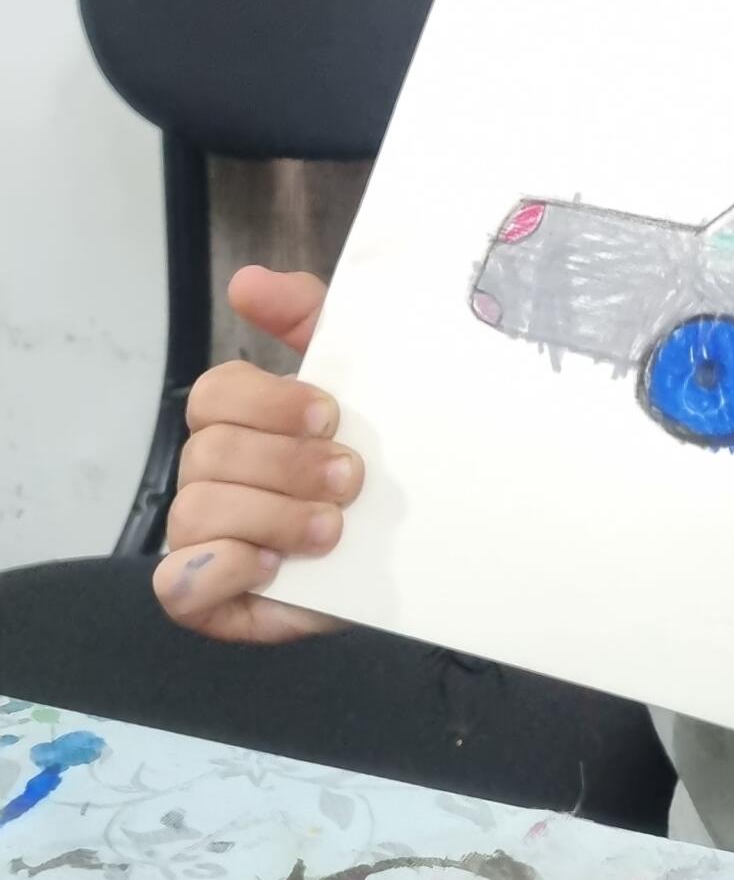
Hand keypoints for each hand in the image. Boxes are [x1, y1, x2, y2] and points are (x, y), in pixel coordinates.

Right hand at [153, 267, 358, 643]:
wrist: (409, 552)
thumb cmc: (374, 457)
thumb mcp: (359, 376)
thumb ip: (309, 316)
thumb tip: (247, 281)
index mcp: (238, 420)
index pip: (215, 392)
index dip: (269, 402)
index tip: (331, 414)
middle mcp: (209, 474)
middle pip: (210, 453)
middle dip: (287, 465)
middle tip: (351, 478)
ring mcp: (201, 536)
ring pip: (196, 512)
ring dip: (272, 518)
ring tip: (331, 529)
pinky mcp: (205, 598)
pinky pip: (179, 584)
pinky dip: (229, 570)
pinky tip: (277, 568)